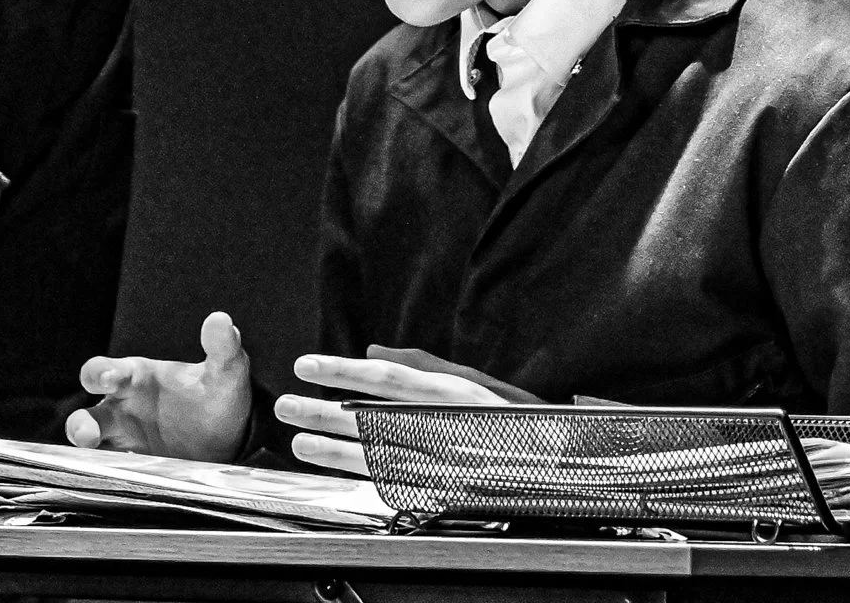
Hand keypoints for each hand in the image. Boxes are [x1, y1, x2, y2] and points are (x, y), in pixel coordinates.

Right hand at [65, 311, 252, 462]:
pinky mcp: (134, 466)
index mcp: (137, 378)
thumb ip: (222, 347)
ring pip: (92, 445)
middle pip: (87, 413)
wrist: (232, 439)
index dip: (101, 373)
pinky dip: (104, 473)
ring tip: (93, 457)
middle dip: (81, 423)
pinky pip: (109, 470)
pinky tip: (113, 478)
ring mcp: (126, 439)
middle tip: (88, 432)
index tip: (110, 378)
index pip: (105, 371)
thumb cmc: (218, 397)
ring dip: (87, 452)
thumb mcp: (225, 373)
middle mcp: (123, 407)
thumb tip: (220, 320)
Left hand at [277, 346, 533, 475]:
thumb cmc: (518, 420)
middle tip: (286, 405)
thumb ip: (423, 367)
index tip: (307, 367)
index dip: (341, 372)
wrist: (563, 468)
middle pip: (372, 420)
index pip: (385, 381)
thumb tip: (374, 354)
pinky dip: (363, 477)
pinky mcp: (447, 495)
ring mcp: (446, 467)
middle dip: (322, 413)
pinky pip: (396, 485)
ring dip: (332, 451)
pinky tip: (335, 470)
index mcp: (454, 395)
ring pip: (377, 457)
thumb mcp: (476, 382)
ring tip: (297, 441)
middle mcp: (447, 431)